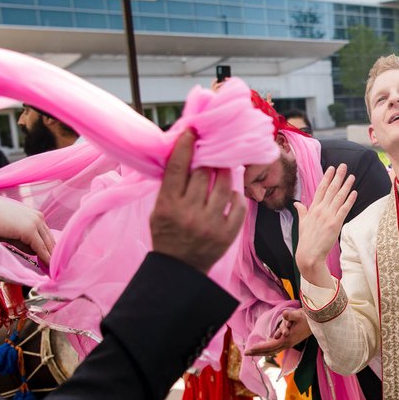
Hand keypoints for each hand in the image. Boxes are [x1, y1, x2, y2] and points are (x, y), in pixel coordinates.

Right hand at [0, 196, 54, 264]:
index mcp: (36, 215)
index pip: (47, 234)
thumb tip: (35, 252)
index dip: (50, 247)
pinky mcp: (30, 230)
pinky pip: (41, 247)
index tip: (53, 258)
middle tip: (56, 265)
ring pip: (47, 244)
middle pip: (50, 239)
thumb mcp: (15, 232)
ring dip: (51, 257)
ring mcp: (35, 223)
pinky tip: (48, 266)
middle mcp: (39, 217)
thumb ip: (25, 242)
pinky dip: (45, 257)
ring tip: (54, 268)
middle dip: (52, 253)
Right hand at [150, 129, 246, 272]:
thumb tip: (185, 153)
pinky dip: (236, 195)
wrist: (180, 268)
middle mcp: (189, 214)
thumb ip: (171, 185)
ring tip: (224, 166)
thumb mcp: (159, 209)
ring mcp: (210, 224)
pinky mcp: (227, 234)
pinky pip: (239, 205)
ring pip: (224, 186)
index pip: (177, 168)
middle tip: (212, 149)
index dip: (185, 146)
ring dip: (225, 172)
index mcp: (168, 206)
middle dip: (208, 158)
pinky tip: (231, 192)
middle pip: (202, 174)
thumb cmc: (167, 232)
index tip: (192, 131)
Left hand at [245, 308, 311, 355]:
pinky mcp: (290, 342)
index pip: (270, 345)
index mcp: (287, 339)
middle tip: (246, 353)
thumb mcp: (299, 315)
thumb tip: (284, 314)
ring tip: (253, 352)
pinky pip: (276, 348)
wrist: (318, 322)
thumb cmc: (308, 318)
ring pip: (273, 350)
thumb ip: (291, 315)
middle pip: (270, 350)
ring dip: (262, 352)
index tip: (249, 349)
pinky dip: (268, 350)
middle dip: (257, 352)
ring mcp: (289, 344)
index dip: (259, 348)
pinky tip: (264, 349)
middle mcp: (287, 343)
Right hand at [294, 164, 356, 286]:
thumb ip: (302, 211)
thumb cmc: (306, 240)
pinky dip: (349, 200)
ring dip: (346, 185)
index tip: (331, 168)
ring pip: (338, 197)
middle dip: (338, 177)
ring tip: (351, 176)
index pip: (321, 189)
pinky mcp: (335, 224)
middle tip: (344, 166)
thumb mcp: (302, 223)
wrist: (309, 254)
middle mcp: (320, 210)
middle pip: (331, 189)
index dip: (327, 177)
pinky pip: (344, 209)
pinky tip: (354, 192)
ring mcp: (328, 216)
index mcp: (312, 209)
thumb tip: (297, 203)